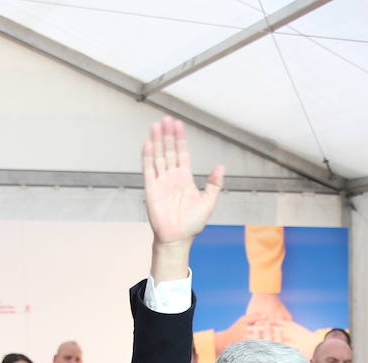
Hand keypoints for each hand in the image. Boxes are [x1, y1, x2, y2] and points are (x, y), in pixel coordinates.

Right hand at [143, 117, 224, 280]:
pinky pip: (148, 170)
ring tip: (156, 126)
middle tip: (166, 119)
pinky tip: (147, 144)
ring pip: (158, 156)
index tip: (178, 124)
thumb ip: (214, 183)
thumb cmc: (193, 223)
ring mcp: (161, 182)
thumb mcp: (209, 202)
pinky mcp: (151, 189)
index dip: (180, 139)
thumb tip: (221, 166)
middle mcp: (172, 177)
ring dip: (157, 141)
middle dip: (167, 135)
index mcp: (185, 178)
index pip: (182, 153)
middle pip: (168, 151)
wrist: (178, 239)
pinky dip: (147, 157)